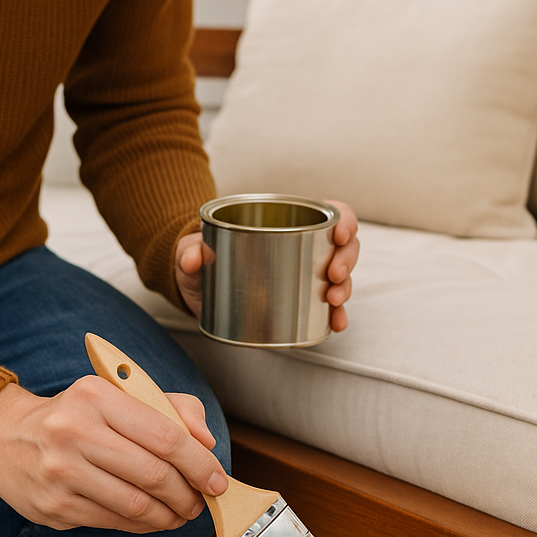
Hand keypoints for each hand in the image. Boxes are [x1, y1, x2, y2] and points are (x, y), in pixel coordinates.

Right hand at [0, 379, 228, 532]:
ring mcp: (59, 473)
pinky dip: (143, 525)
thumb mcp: (119, 396)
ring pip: (136, 506)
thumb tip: (206, 441)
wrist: (3, 437)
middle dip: (189, 494)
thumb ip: (171, 409)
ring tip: (182, 512)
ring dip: (170, 515)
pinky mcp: (52, 507)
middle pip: (154, 475)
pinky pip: (114, 522)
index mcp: (96, 397)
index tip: (217, 479)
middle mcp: (73, 433)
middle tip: (202, 500)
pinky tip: (153, 518)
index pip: (165, 435)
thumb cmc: (75, 415)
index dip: (200, 463)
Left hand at [174, 200, 359, 329]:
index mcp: (288, 220)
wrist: (199, 286)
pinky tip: (336, 324)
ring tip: (333, 301)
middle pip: (345, 246)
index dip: (344, 220)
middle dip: (346, 260)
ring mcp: (306, 275)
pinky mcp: (303, 302)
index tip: (340, 234)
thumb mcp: (194, 247)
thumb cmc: (203, 256)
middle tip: (333, 275)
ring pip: (342, 276)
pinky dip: (336, 315)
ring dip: (345, 288)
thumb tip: (191, 259)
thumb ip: (190, 249)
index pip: (331, 212)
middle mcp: (305, 246)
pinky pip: (328, 307)